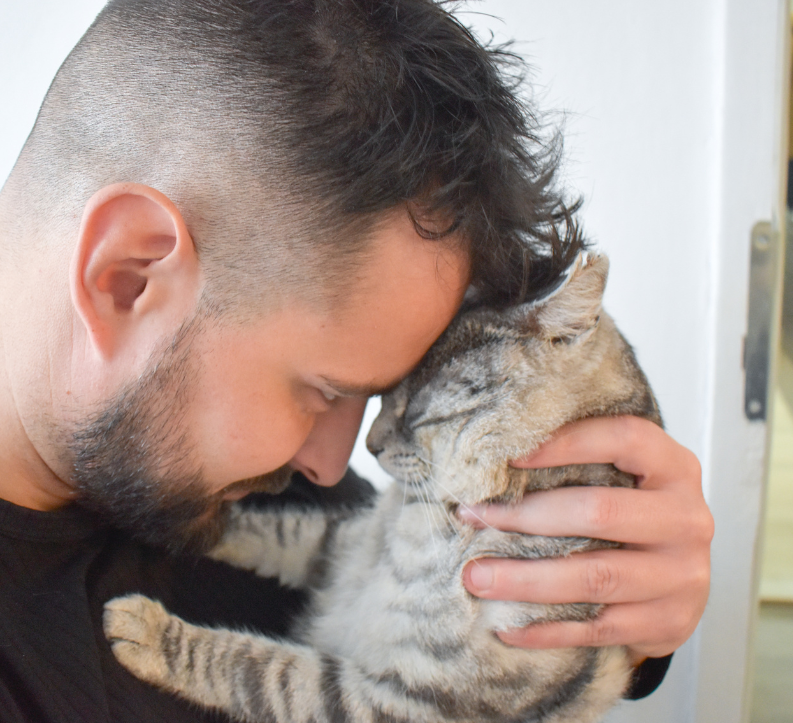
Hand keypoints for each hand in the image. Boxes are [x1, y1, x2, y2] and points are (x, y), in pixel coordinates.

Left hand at [460, 416, 712, 662]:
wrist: (680, 578)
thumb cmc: (634, 513)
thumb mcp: (624, 474)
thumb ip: (579, 461)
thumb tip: (493, 460)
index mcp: (674, 467)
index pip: (623, 439)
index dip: (565, 443)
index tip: (509, 455)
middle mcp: (686, 518)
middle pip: (599, 512)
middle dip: (525, 517)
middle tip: (472, 518)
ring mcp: (681, 575)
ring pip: (594, 577)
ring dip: (526, 579)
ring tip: (476, 577)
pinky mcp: (667, 622)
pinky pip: (596, 628)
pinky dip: (545, 628)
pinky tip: (506, 623)